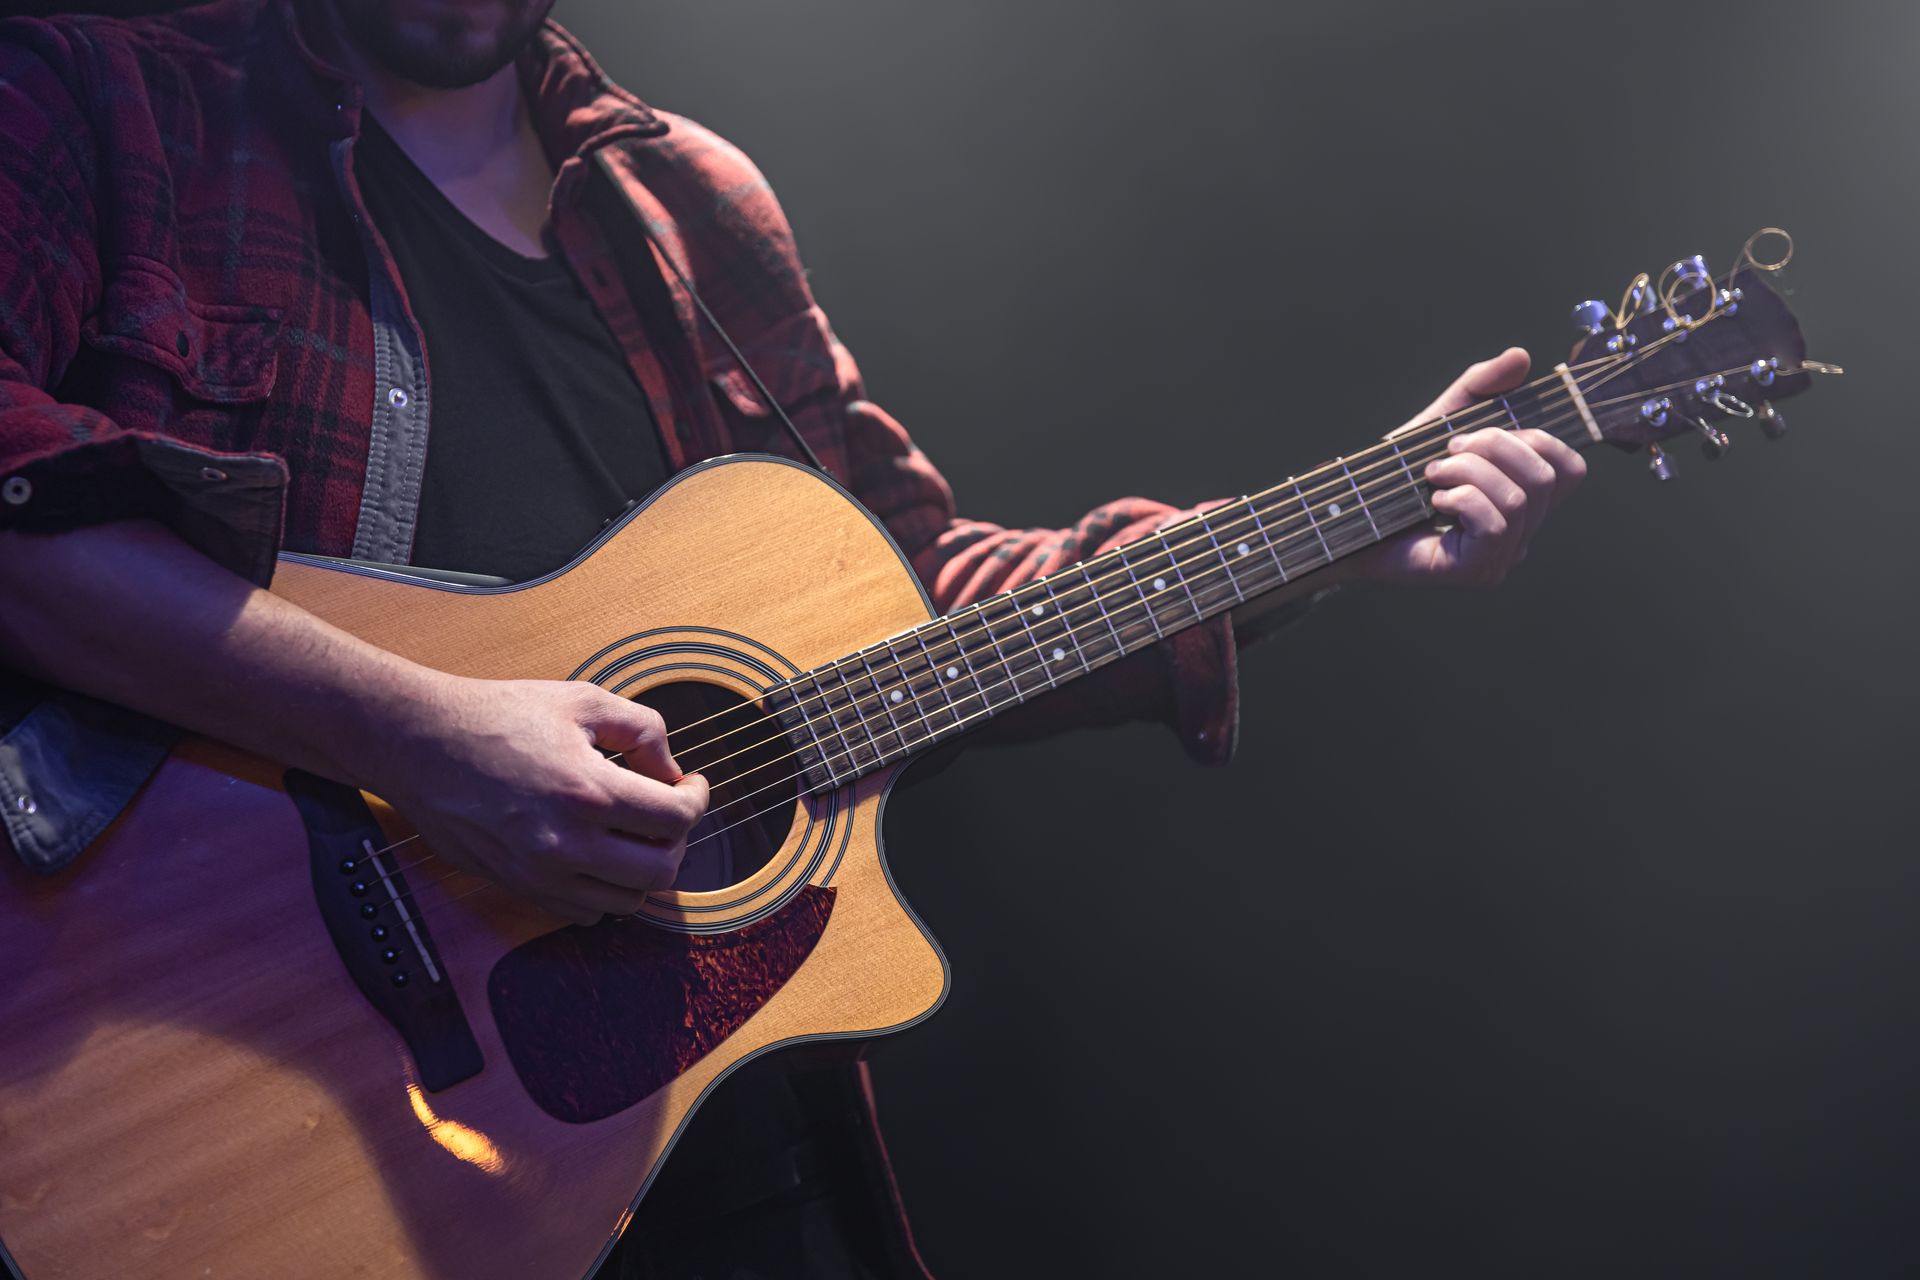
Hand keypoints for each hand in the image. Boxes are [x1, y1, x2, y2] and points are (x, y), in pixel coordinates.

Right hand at [363, 675, 709, 924]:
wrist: (419, 743)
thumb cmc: (496, 716)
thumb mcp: (582, 700)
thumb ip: (643, 730)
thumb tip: (672, 772)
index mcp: (587, 791)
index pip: (676, 819)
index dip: (696, 799)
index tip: (689, 786)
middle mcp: (565, 844)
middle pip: (661, 871)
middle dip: (676, 839)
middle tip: (665, 811)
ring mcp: (539, 874)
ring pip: (627, 901)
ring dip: (643, 869)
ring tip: (632, 832)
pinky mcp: (518, 888)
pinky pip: (585, 913)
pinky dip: (604, 890)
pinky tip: (597, 853)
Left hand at [1353, 347, 1586, 586]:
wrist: (1351, 516)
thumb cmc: (1399, 475)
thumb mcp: (1442, 419)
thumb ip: (1480, 387)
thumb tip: (1521, 356)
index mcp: (1523, 498)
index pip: (1570, 469)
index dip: (1540, 440)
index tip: (1484, 432)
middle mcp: (1522, 531)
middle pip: (1546, 478)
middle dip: (1495, 448)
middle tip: (1449, 448)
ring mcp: (1502, 556)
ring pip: (1517, 499)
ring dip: (1468, 471)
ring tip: (1432, 472)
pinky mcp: (1476, 571)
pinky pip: (1495, 525)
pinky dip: (1462, 499)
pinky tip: (1434, 500)